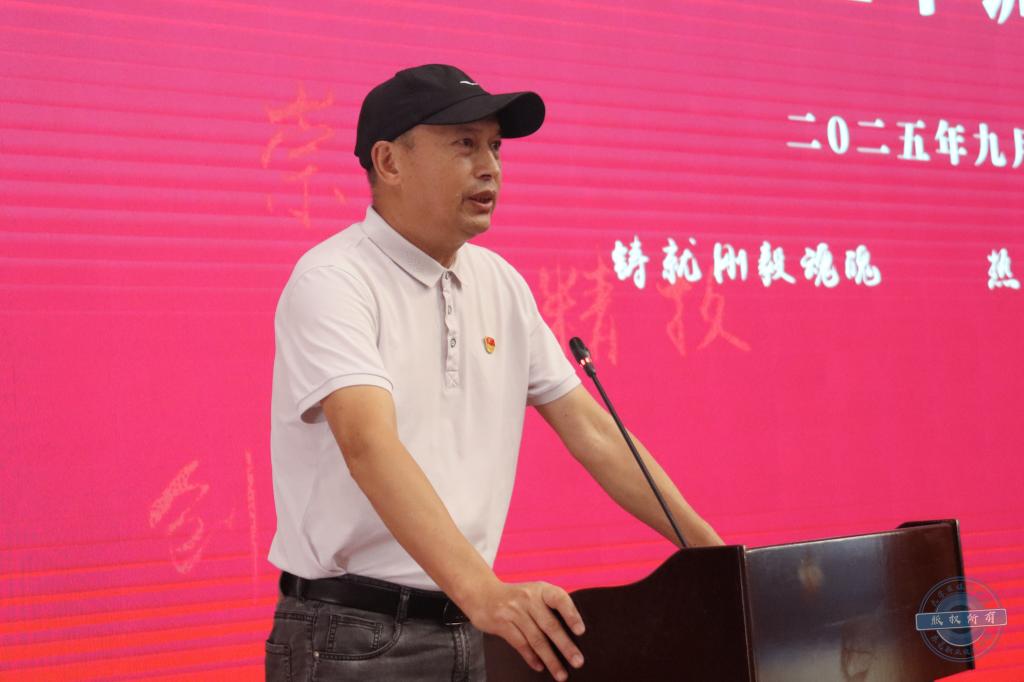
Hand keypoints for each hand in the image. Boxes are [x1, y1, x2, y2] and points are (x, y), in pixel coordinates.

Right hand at [464, 579, 584, 680]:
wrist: (483, 594)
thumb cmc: (517, 597)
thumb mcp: (534, 593)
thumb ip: (550, 607)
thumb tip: (573, 634)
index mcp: (541, 589)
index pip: (559, 599)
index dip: (571, 614)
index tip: (581, 632)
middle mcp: (528, 598)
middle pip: (550, 625)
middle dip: (565, 646)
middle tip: (578, 661)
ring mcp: (514, 611)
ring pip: (536, 639)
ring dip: (550, 659)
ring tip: (561, 674)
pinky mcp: (502, 624)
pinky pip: (520, 644)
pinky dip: (531, 657)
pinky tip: (540, 667)